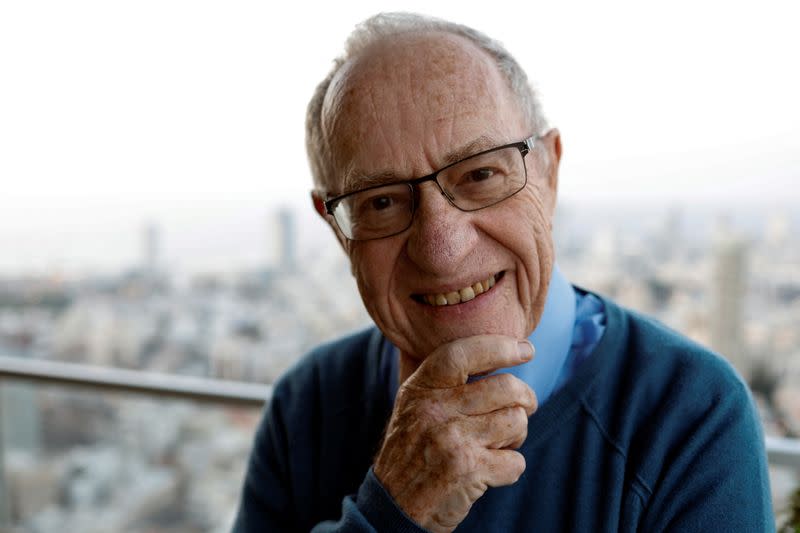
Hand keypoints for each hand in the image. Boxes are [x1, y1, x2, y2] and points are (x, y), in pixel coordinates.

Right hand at [373, 335, 536, 531]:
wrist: (393, 504)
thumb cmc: (411, 450)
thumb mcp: (414, 406)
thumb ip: (443, 381)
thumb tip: (497, 351)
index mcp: (421, 389)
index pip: (462, 354)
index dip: (499, 347)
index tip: (525, 348)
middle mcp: (435, 410)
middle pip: (505, 388)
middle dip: (526, 397)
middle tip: (526, 405)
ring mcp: (452, 440)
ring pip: (516, 422)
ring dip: (516, 435)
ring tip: (499, 443)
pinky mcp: (469, 471)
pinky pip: (516, 460)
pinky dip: (511, 467)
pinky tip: (492, 470)